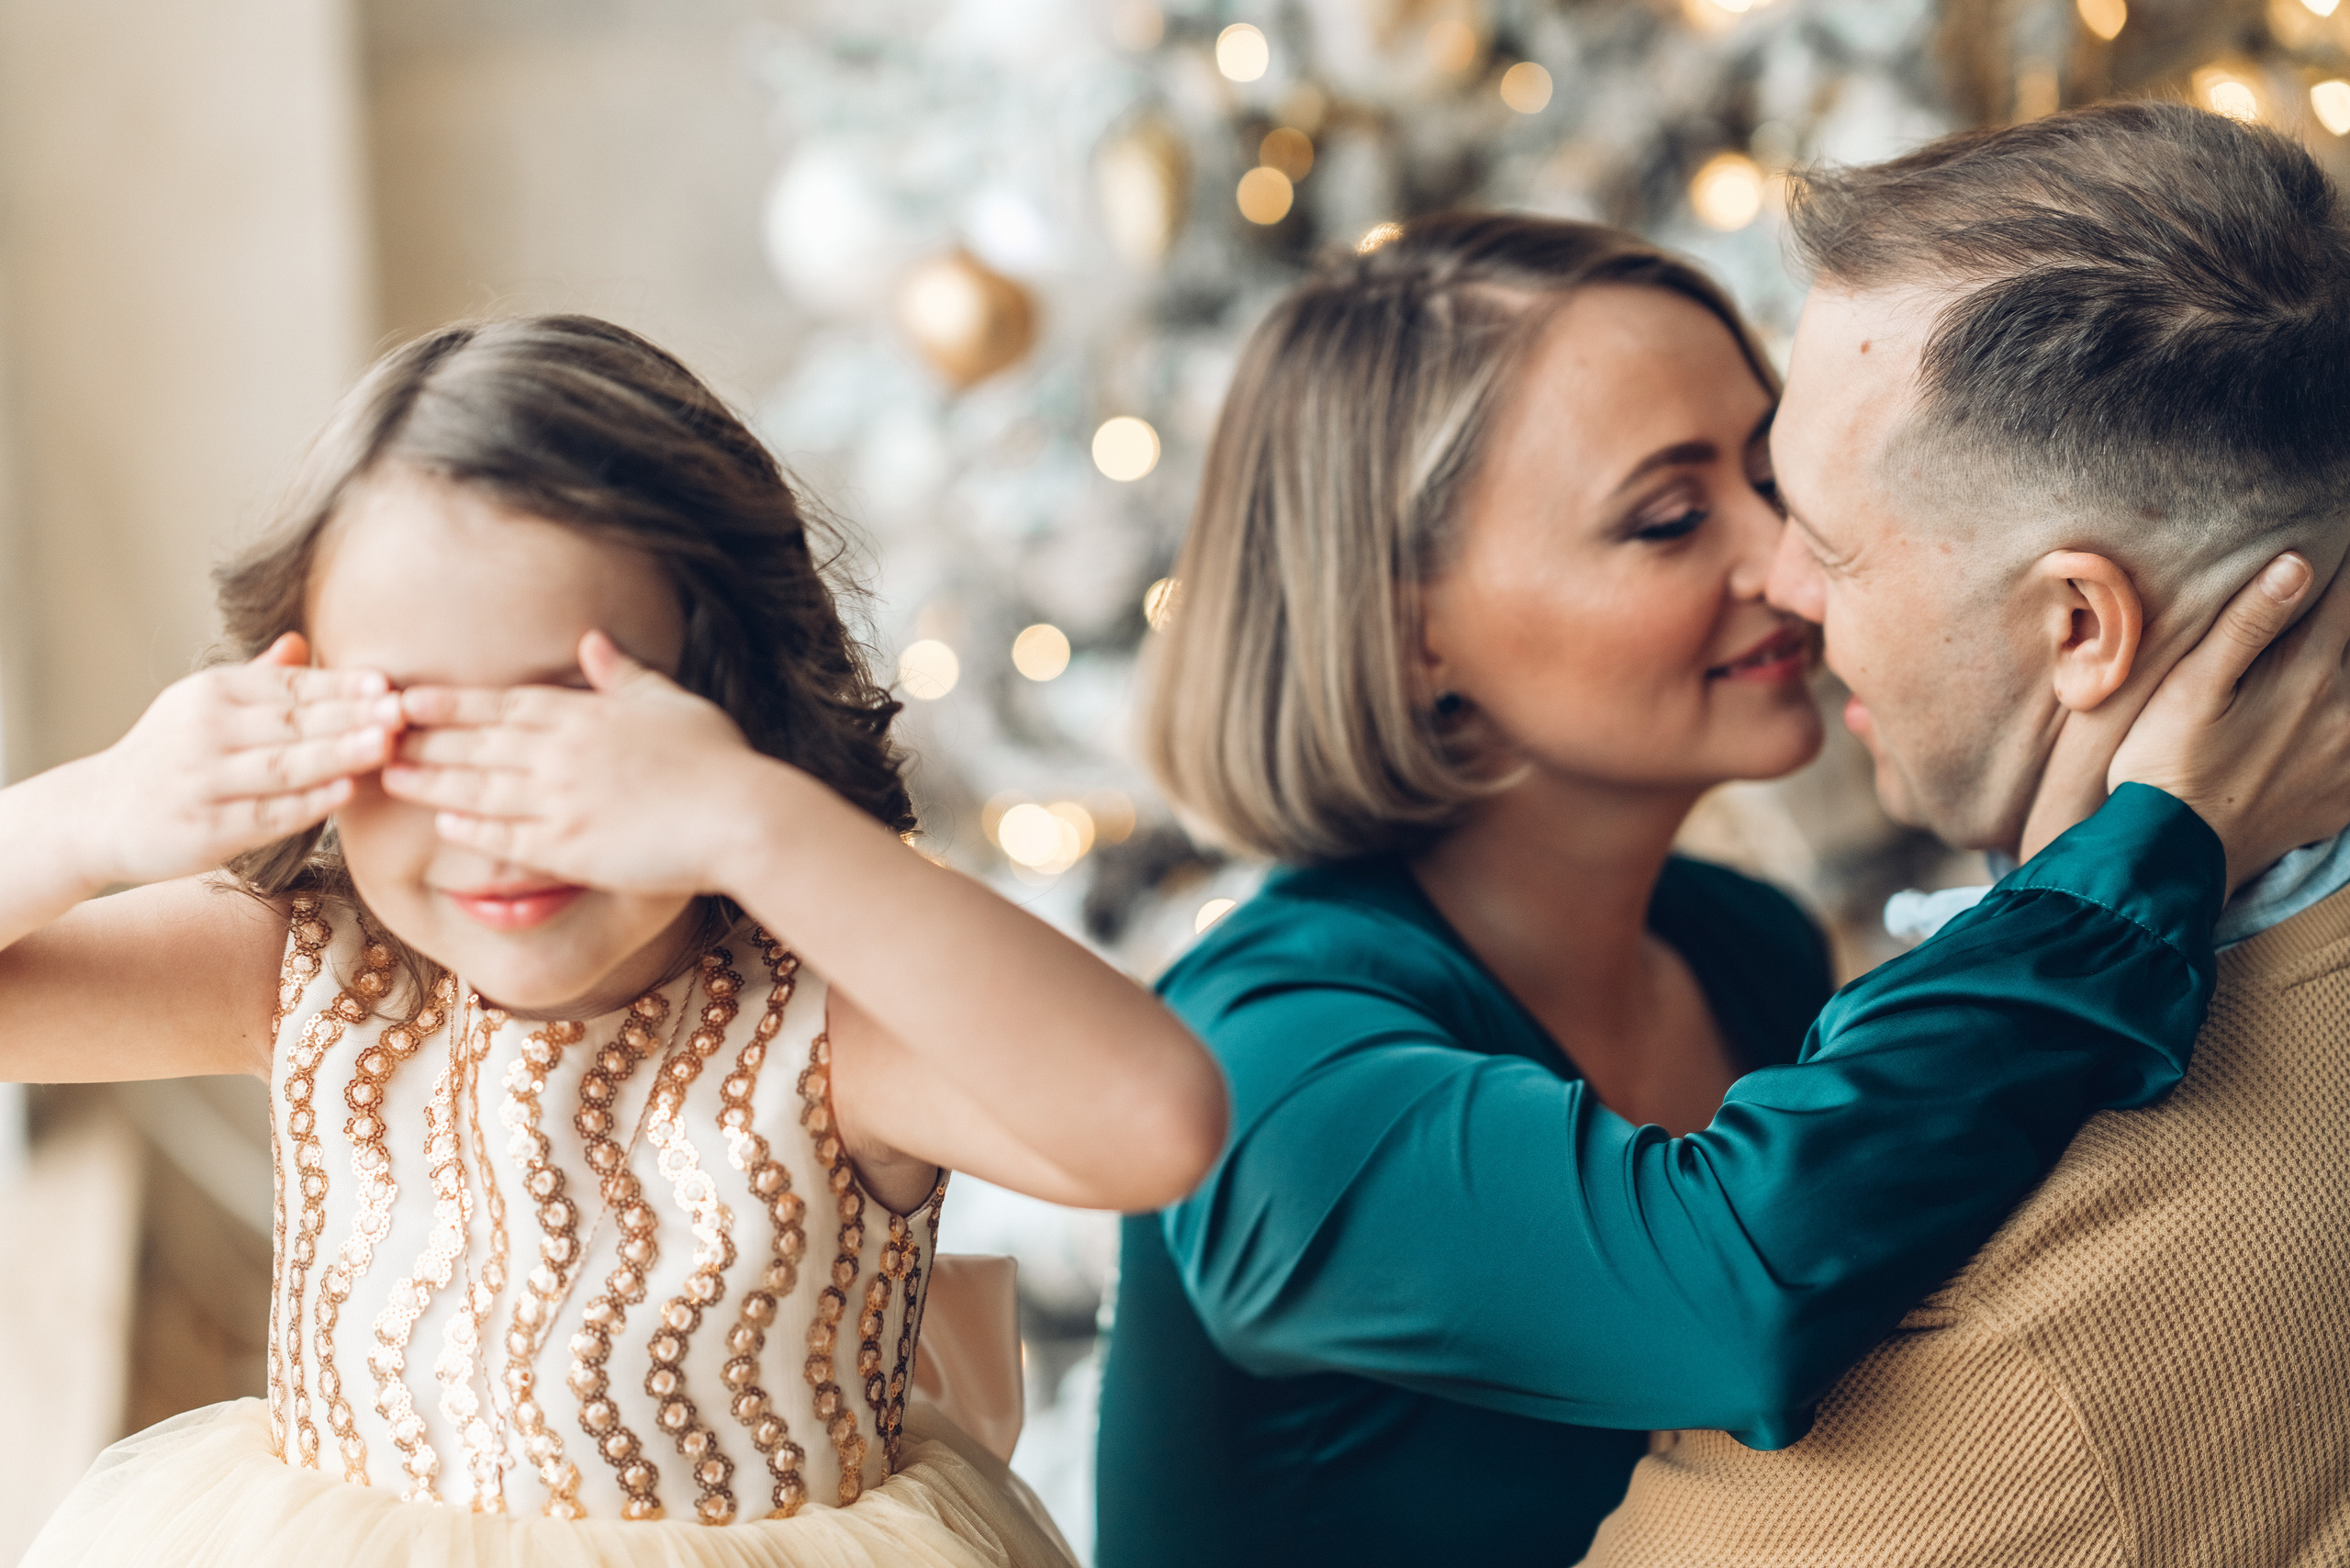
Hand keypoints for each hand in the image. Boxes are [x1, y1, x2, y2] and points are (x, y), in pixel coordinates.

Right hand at [71, 633, 397, 888]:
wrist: (99, 813)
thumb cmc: (171, 755)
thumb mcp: (204, 705)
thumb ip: (257, 678)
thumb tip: (301, 639)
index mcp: (212, 693)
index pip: (290, 686)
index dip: (341, 685)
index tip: (389, 683)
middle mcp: (205, 732)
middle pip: (293, 722)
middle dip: (351, 716)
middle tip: (403, 711)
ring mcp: (203, 781)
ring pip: (283, 766)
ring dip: (337, 755)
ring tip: (385, 746)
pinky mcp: (204, 827)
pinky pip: (265, 813)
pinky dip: (308, 803)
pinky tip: (345, 793)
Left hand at [384, 631, 764, 893]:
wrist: (741, 816)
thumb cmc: (718, 758)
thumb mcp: (671, 700)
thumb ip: (623, 673)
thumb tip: (591, 640)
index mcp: (584, 713)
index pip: (500, 703)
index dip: (449, 702)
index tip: (407, 696)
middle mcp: (561, 753)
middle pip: (476, 742)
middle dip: (421, 739)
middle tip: (373, 734)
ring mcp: (561, 800)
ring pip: (479, 788)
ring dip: (431, 782)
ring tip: (389, 777)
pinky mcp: (570, 847)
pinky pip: (508, 836)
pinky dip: (473, 829)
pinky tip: (444, 826)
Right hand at [2110, 551, 2349, 893]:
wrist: (2172, 856)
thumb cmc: (2167, 764)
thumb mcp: (2191, 688)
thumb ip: (2247, 625)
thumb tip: (2298, 563)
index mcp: (2305, 675)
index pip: (2345, 599)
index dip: (2338, 571)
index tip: (2327, 552)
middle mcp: (2345, 712)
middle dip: (2342, 625)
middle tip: (2316, 624)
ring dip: (2342, 671)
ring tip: (2308, 680)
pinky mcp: (2349, 795)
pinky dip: (2345, 730)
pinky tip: (2323, 730)